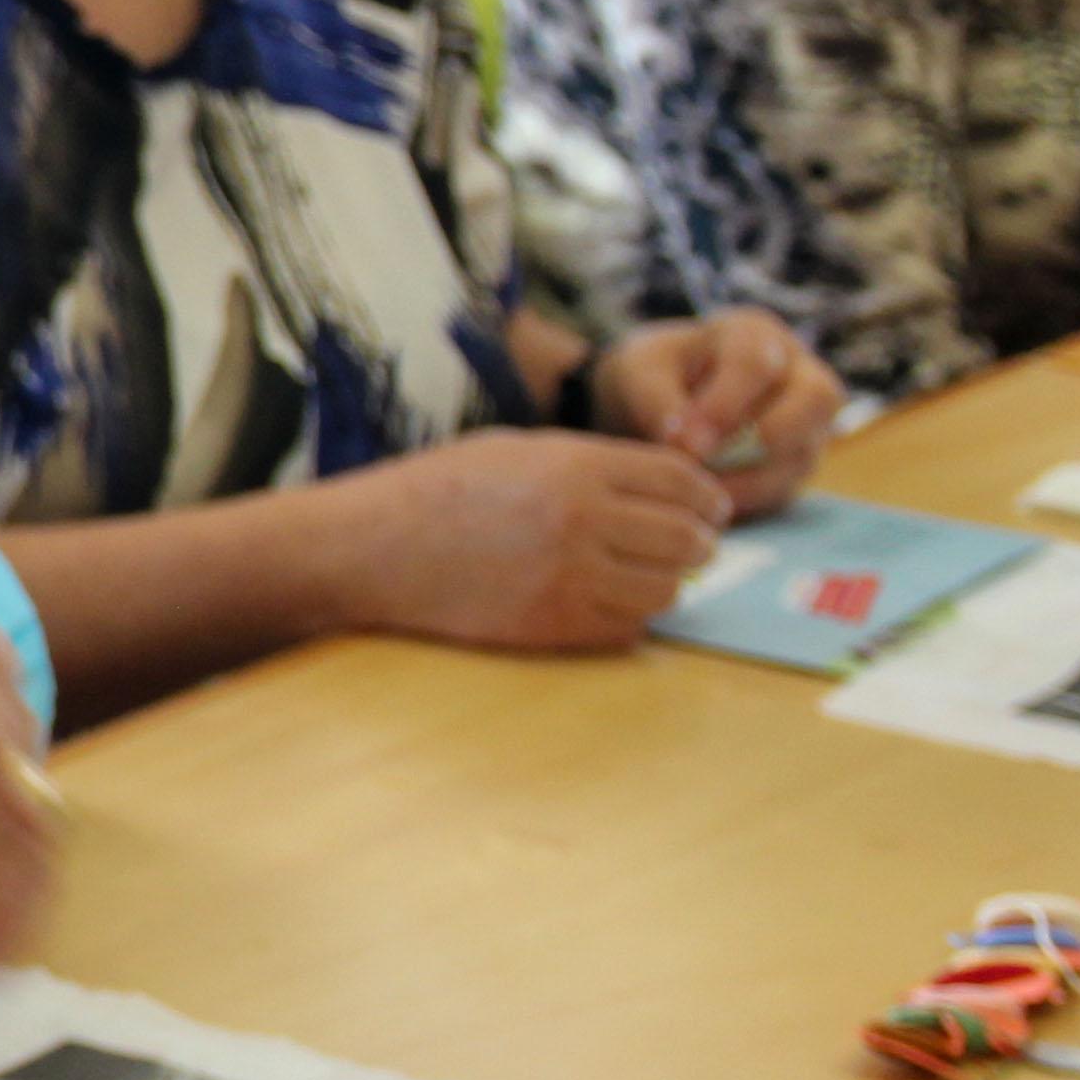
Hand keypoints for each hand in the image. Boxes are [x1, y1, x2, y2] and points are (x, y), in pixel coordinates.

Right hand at [335, 430, 731, 649]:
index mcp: (576, 466)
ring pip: (666, 589)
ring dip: (663, 583)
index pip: (681, 481)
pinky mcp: (551, 624)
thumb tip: (657, 486)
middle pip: (686, 538)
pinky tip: (604, 601)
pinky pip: (627, 629)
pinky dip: (628, 618)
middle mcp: (583, 520)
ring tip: (642, 575)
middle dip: (696, 542)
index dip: (706, 496)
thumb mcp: (516, 450)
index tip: (709, 508)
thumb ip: (589, 463)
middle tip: (689, 545)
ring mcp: (569, 577)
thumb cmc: (435, 489)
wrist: (370, 547)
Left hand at [587, 309, 842, 516]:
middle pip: (820, 397)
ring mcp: (804, 419)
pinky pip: (790, 485)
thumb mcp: (639, 374)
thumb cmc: (650, 375)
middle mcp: (793, 372)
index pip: (757, 361)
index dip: (726, 403)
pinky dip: (751, 499)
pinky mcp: (796, 461)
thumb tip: (688, 445)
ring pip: (808, 449)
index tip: (686, 442)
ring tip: (700, 494)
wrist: (655, 402)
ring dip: (755, 479)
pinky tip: (710, 507)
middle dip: (775, 434)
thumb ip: (657, 401)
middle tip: (717, 465)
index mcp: (752, 334)